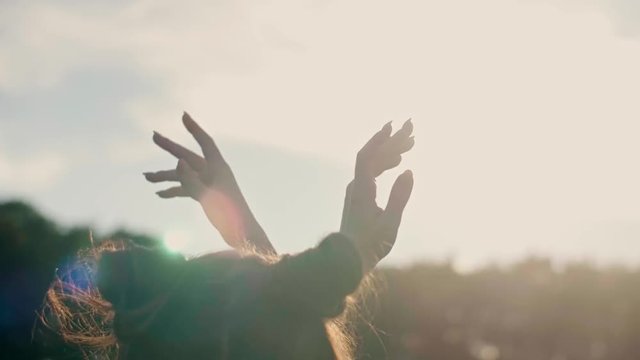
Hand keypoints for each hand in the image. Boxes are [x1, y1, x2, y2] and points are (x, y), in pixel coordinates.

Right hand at [144, 112, 274, 254]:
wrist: (241, 233)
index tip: (183, 115)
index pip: (205, 142)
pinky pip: (186, 189)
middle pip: (188, 156)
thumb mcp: (207, 195)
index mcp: (218, 167)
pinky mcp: (206, 196)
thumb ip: (191, 179)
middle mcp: (213, 172)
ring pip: (184, 174)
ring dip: (165, 175)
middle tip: (153, 136)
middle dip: (171, 147)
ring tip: (146, 177)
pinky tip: (159, 194)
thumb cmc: (229, 214)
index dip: (193, 128)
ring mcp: (209, 184)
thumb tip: (178, 161)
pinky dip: (173, 190)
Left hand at [340, 120, 414, 271]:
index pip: (367, 156)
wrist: (348, 259)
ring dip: (391, 151)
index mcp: (362, 190)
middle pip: (373, 155)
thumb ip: (399, 196)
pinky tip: (399, 161)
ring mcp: (357, 190)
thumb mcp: (390, 223)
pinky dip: (386, 163)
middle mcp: (356, 186)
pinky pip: (373, 172)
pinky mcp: (360, 196)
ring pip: (374, 163)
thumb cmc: (369, 244)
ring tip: (412, 142)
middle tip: (411, 128)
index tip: (393, 126)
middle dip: (392, 141)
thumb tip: (409, 172)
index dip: (378, 139)